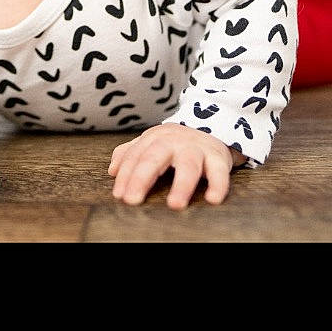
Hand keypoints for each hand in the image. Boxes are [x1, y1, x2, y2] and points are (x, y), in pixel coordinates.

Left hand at [108, 125, 239, 208]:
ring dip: (182, 185)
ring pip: (189, 165)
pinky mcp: (218, 157)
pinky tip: (212, 199)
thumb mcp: (152, 142)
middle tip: (132, 200)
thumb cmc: (176, 142)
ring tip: (175, 205)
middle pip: (155, 157)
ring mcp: (197, 148)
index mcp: (155, 138)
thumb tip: (112, 170)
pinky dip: (218, 185)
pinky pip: (219, 172)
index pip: (136, 156)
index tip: (119, 195)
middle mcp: (175, 141)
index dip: (126, 175)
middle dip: (142, 178)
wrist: (213, 125)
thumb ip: (131, 153)